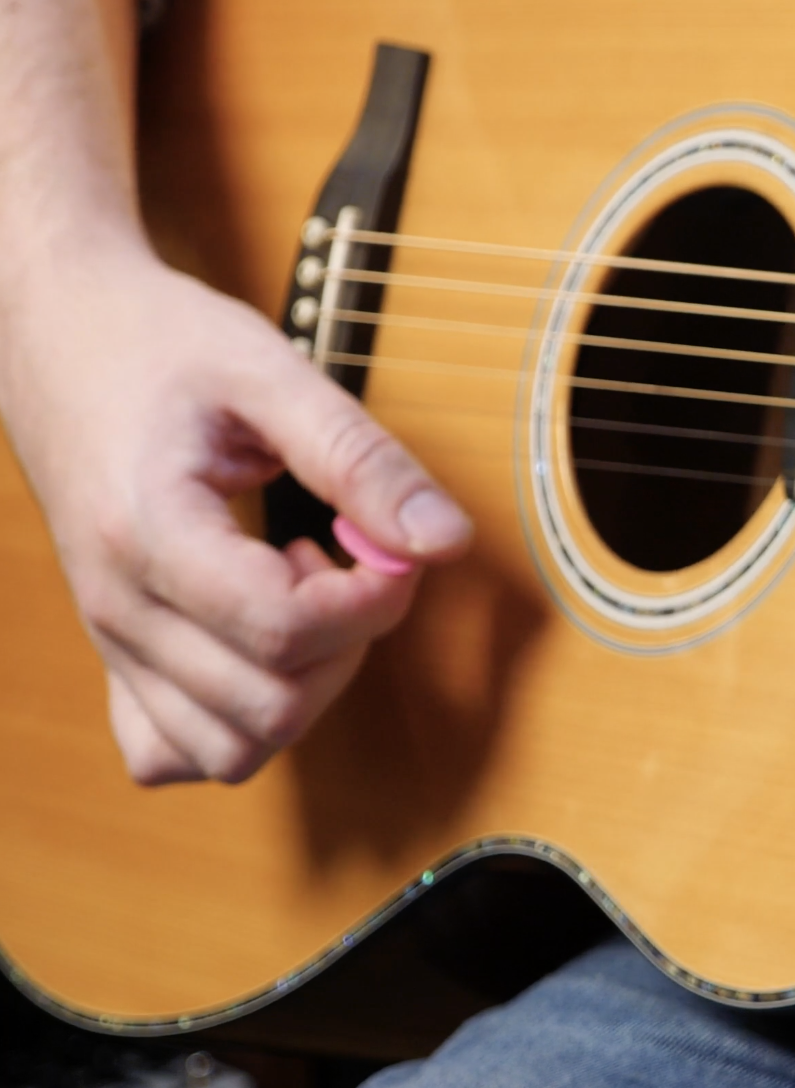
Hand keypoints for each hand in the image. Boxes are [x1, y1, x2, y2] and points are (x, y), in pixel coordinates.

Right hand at [0, 243, 470, 784]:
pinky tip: (262, 637)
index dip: (372, 599)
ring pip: (229, 751)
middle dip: (347, 643)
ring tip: (301, 591)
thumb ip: (361, 459)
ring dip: (301, 689)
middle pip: (269, 706)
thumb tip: (446, 541)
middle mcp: (116, 608)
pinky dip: (237, 721)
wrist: (56, 335)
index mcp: (148, 533)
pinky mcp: (116, 656)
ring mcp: (110, 643)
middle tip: (345, 556)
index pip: (285, 631)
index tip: (388, 540)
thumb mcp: (270, 373)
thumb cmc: (154, 343)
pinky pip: (172, 752)